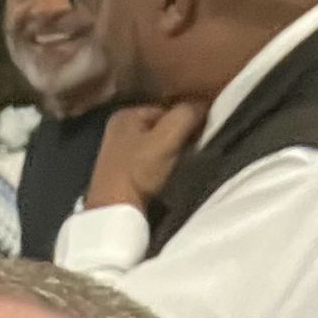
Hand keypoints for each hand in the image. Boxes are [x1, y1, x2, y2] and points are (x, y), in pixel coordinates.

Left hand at [86, 101, 206, 211]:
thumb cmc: (140, 170)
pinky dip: (158, 167)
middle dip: (178, 137)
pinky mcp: (118, 174)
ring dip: (169, 154)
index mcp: (126, 114)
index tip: (198, 136)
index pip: (169, 109)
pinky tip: (163, 176)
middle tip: (189, 151)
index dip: (187, 121)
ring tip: (178, 165)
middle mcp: (117, 130)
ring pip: (155, 146)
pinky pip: (147, 162)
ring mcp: (115, 153)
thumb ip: (187, 114)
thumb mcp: (168, 135)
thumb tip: (203, 106)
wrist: (114, 211)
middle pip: (161, 128)